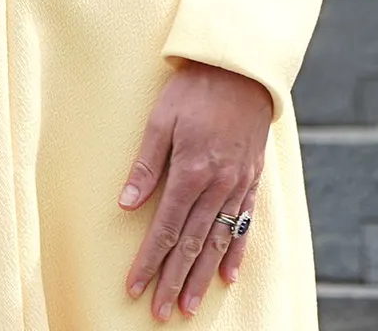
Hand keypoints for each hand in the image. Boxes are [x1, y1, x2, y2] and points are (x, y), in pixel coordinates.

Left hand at [121, 62, 272, 319]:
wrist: (239, 70)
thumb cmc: (192, 90)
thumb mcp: (160, 120)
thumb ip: (146, 166)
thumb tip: (126, 206)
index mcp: (191, 172)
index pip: (167, 229)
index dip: (150, 261)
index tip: (135, 286)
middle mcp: (217, 186)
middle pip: (192, 245)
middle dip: (173, 280)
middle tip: (161, 312)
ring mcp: (238, 186)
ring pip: (218, 243)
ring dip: (202, 277)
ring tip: (189, 305)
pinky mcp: (251, 181)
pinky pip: (243, 226)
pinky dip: (234, 253)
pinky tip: (226, 276)